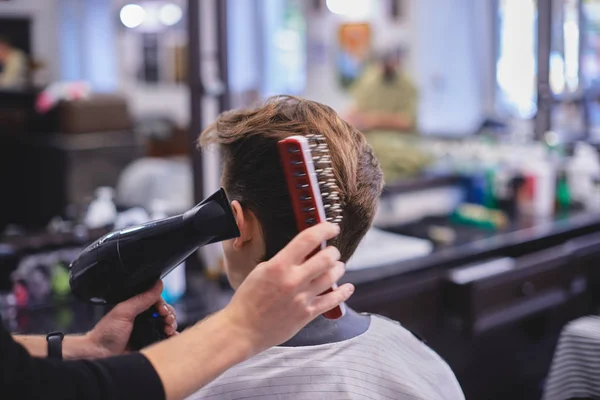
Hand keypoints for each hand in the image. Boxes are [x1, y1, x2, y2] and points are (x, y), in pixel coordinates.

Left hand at [85, 281, 177, 356]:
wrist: (100, 356)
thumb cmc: (106, 334)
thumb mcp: (124, 312)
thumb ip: (142, 298)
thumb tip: (157, 284)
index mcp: (135, 308)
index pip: (156, 301)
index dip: (162, 304)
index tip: (162, 310)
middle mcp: (142, 319)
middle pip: (164, 312)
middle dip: (169, 314)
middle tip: (167, 319)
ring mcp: (146, 331)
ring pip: (166, 324)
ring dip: (171, 325)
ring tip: (169, 329)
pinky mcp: (149, 344)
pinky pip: (163, 338)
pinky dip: (170, 336)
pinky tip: (172, 336)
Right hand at [219, 222, 353, 353]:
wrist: (243, 329)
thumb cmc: (248, 300)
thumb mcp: (261, 271)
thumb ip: (283, 261)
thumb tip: (302, 252)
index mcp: (279, 266)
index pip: (307, 239)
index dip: (324, 229)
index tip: (332, 227)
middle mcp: (293, 280)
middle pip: (326, 258)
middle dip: (333, 251)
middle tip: (332, 251)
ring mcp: (302, 298)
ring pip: (332, 277)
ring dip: (338, 268)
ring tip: (337, 266)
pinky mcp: (307, 314)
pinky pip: (333, 300)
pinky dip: (343, 292)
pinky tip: (347, 287)